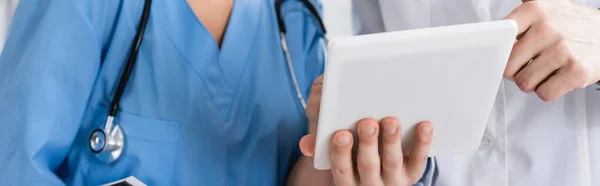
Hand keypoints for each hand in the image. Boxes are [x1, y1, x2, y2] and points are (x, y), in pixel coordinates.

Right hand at [298, 75, 433, 185]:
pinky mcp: (413, 173)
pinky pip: (418, 160)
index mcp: (347, 181)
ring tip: (391, 120)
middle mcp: (369, 184)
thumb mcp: (337, 156)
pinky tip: (424, 124)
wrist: (378, 180)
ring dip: (391, 141)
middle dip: (367, 143)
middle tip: (367, 122)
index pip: (342, 169)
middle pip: (367, 165)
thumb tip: (305, 144)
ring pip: (391, 162)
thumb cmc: (351, 157)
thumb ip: (321, 147)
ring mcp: (393, 180)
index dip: (341, 152)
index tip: (341, 134)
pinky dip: (422, 142)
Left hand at [502, 0, 599, 101]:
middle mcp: (547, 27)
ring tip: (543, 71)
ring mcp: (562, 49)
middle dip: (515, 71)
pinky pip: (544, 93)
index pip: (499, 35)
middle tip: (527, 66)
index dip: (498, 50)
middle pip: (507, 65)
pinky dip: (548, 91)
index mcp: (536, 9)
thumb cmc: (572, 25)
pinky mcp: (576, 71)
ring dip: (531, 83)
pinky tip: (556, 78)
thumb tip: (492, 26)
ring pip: (524, 82)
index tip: (501, 55)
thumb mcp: (546, 8)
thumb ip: (520, 15)